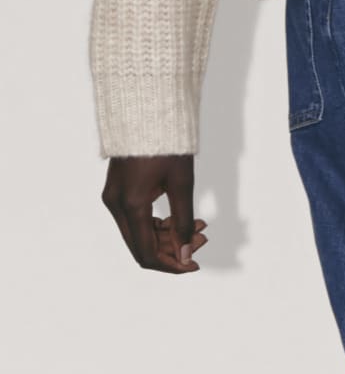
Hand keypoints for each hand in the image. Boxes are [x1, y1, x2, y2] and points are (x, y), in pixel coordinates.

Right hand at [101, 154, 208, 272]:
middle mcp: (116, 205)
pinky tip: (182, 219)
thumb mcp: (181, 183)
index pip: (147, 253)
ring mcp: (114, 197)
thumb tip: (185, 255)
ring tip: (199, 227)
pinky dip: (157, 222)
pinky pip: (136, 217)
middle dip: (173, 248)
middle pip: (142, 245)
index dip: (171, 264)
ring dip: (168, 235)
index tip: (194, 264)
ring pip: (139, 232)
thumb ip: (183, 222)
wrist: (148, 109)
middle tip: (202, 239)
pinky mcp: (118, 189)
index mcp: (131, 205)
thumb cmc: (168, 143)